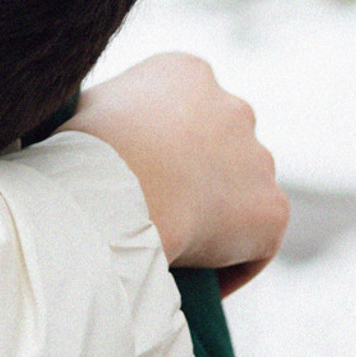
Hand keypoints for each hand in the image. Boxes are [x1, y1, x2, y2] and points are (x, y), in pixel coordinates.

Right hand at [66, 52, 286, 291]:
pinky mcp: (272, 209)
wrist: (116, 190)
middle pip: (221, 146)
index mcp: (186, 73)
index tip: (143, 178)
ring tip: (182, 249)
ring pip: (242, 192)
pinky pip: (256, 243)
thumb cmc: (83, 151)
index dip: (164, 147)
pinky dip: (231, 263)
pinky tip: (201, 283)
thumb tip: (104, 134)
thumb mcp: (86, 110)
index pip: (185, 109)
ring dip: (219, 215)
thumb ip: (111, 113)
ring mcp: (258, 158)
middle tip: (162, 213)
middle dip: (198, 176)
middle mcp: (233, 106)